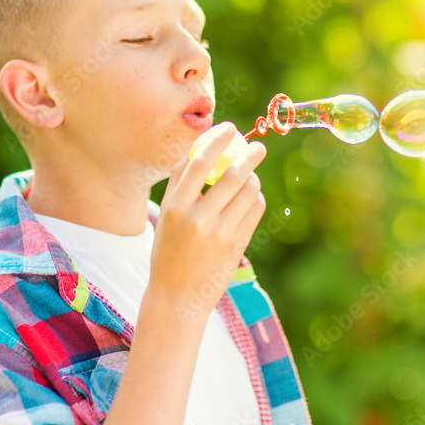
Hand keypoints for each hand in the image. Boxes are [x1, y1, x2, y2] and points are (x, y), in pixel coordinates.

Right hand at [148, 122, 267, 320]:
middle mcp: (198, 218)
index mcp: (175, 207)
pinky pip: (255, 209)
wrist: (177, 296)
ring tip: (248, 177)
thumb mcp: (166, 215)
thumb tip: (205, 146)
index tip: (230, 128)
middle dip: (250, 154)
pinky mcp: (237, 244)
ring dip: (252, 177)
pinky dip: (255, 198)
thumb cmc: (169, 249)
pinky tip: (249, 199)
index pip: (200, 161)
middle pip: (233, 173)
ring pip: (249, 190)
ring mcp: (220, 233)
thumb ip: (181, 183)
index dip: (218, 139)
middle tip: (257, 146)